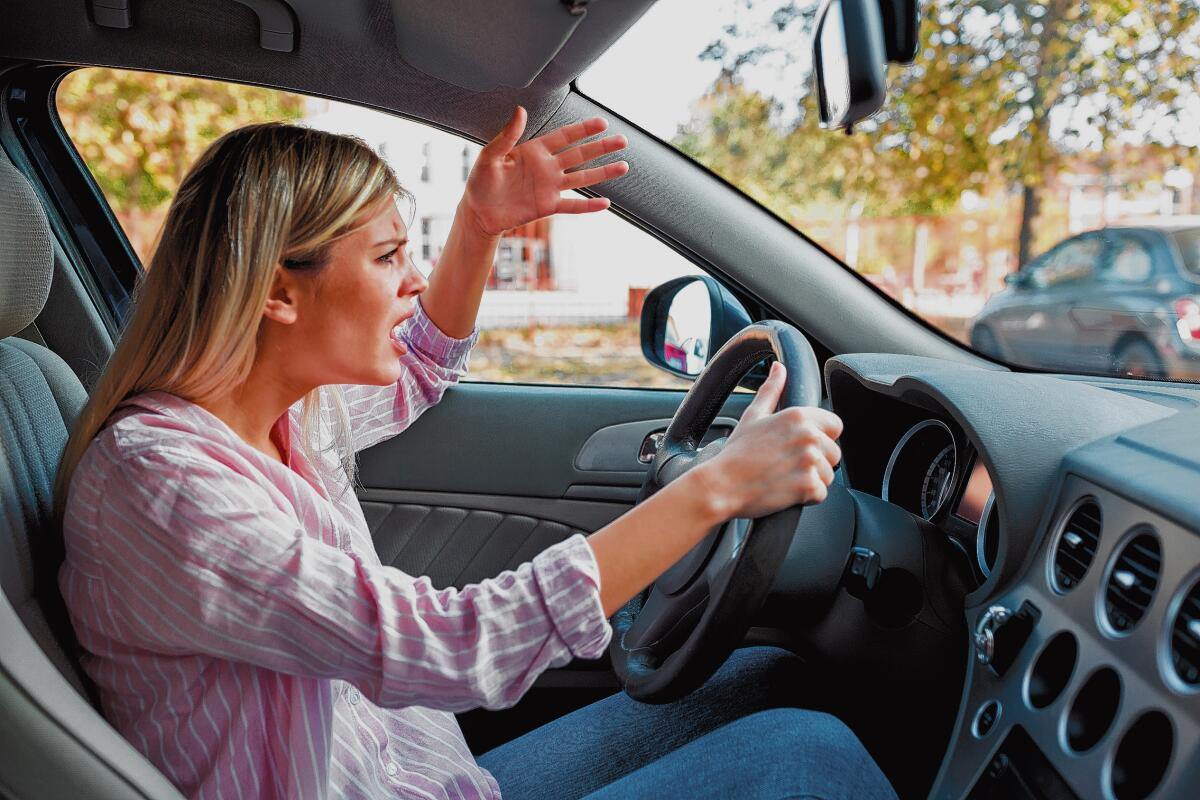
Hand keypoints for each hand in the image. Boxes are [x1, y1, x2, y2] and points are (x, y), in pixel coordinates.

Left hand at [461, 106, 629, 236]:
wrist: (478, 212)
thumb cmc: (480, 182)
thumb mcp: (489, 156)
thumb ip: (507, 135)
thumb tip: (521, 110)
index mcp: (534, 151)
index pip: (563, 137)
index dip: (582, 130)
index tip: (601, 123)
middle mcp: (546, 167)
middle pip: (579, 155)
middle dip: (601, 147)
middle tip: (622, 140)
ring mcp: (550, 187)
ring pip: (582, 178)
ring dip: (603, 173)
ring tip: (623, 166)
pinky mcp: (548, 206)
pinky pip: (572, 206)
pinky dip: (588, 206)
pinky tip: (606, 204)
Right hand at [700, 362, 842, 518]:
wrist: (722, 485)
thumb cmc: (736, 453)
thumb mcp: (753, 416)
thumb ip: (771, 390)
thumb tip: (779, 369)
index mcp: (799, 416)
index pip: (835, 426)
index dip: (822, 437)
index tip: (801, 446)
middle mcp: (809, 436)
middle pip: (834, 453)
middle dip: (816, 462)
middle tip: (787, 465)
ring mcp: (810, 461)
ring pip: (828, 475)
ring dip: (811, 480)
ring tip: (784, 478)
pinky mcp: (809, 486)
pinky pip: (821, 493)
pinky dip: (806, 497)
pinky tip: (785, 490)